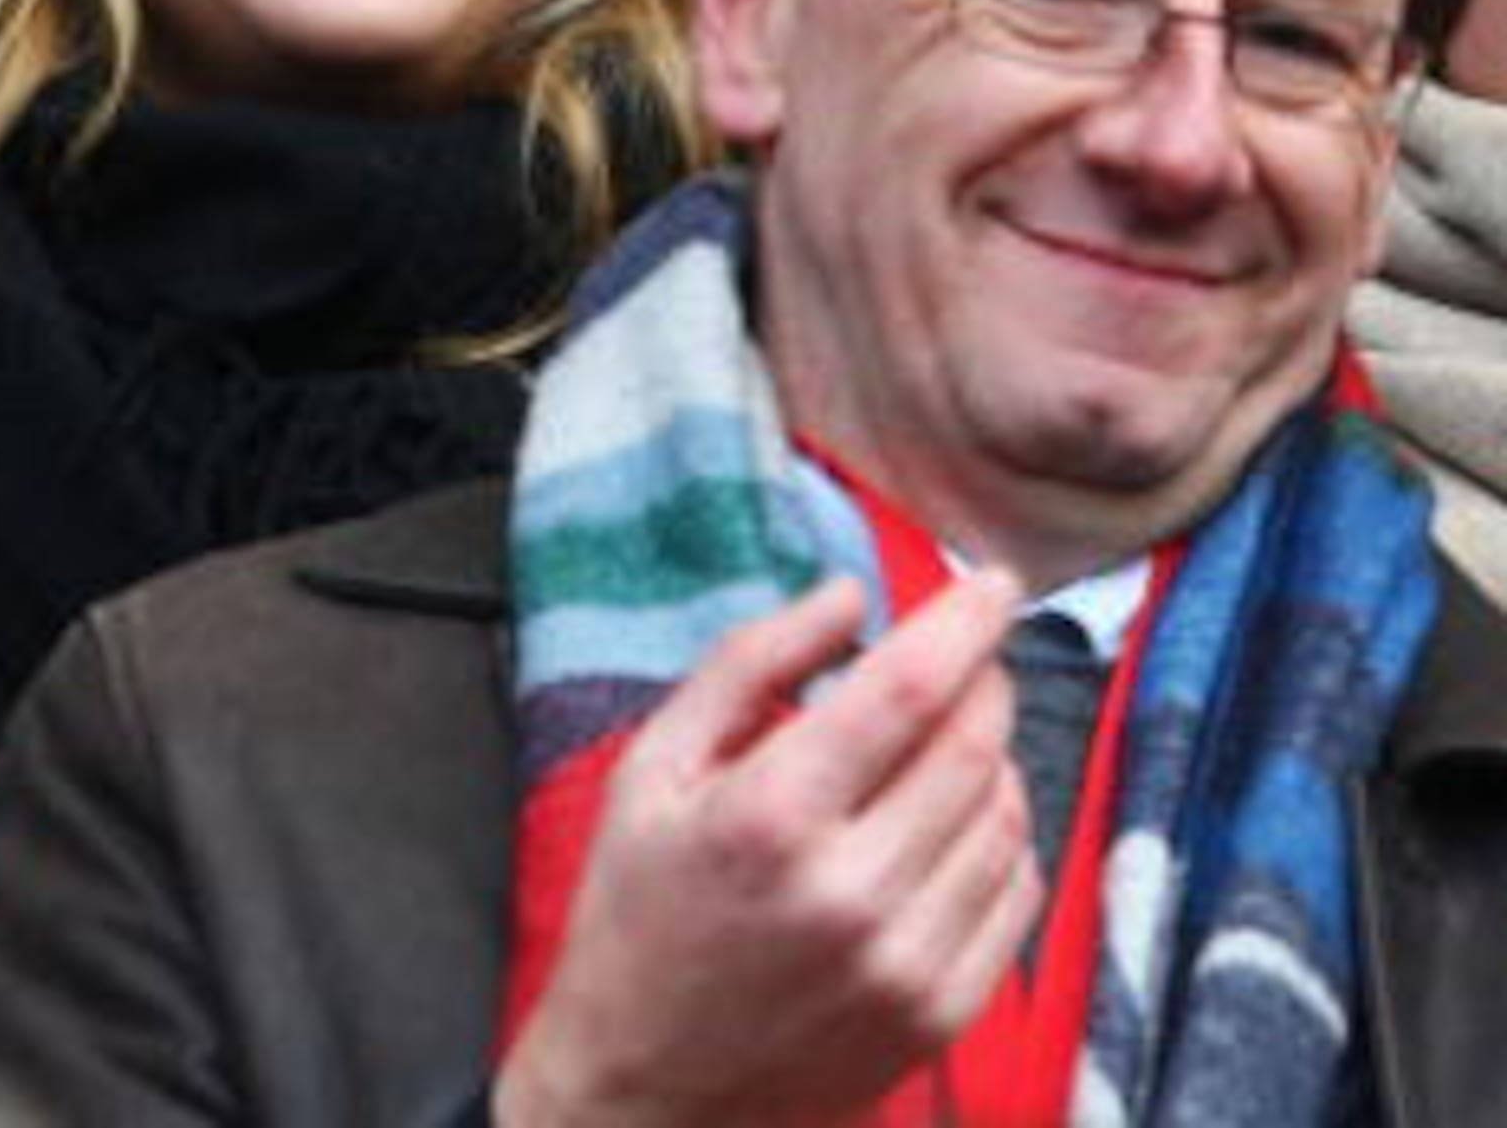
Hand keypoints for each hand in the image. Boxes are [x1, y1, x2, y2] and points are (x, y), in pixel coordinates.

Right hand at [494, 571, 1038, 1127]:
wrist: (649, 1090)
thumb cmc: (637, 911)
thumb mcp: (651, 770)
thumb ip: (746, 668)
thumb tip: (846, 600)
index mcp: (769, 817)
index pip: (908, 691)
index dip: (963, 621)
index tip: (989, 579)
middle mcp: (853, 890)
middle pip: (973, 748)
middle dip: (982, 679)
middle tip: (962, 652)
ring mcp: (909, 960)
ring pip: (1007, 817)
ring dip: (991, 756)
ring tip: (939, 741)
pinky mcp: (945, 1010)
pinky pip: (1018, 893)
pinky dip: (1003, 835)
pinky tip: (950, 820)